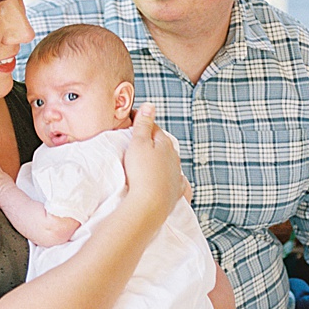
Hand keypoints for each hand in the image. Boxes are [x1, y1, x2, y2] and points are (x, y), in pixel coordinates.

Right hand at [122, 104, 185, 218]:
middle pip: (163, 144)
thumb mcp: (138, 143)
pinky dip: (172, 178)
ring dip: (162, 158)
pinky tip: (170, 179)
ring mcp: (176, 175)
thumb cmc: (141, 172)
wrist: (150, 204)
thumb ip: (143, 124)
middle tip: (139, 139)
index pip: (154, 127)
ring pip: (170, 162)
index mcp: (165, 144)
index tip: (132, 118)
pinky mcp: (175, 191)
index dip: (143, 121)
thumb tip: (150, 105)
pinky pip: (175, 181)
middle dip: (153, 140)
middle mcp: (174, 158)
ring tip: (150, 159)